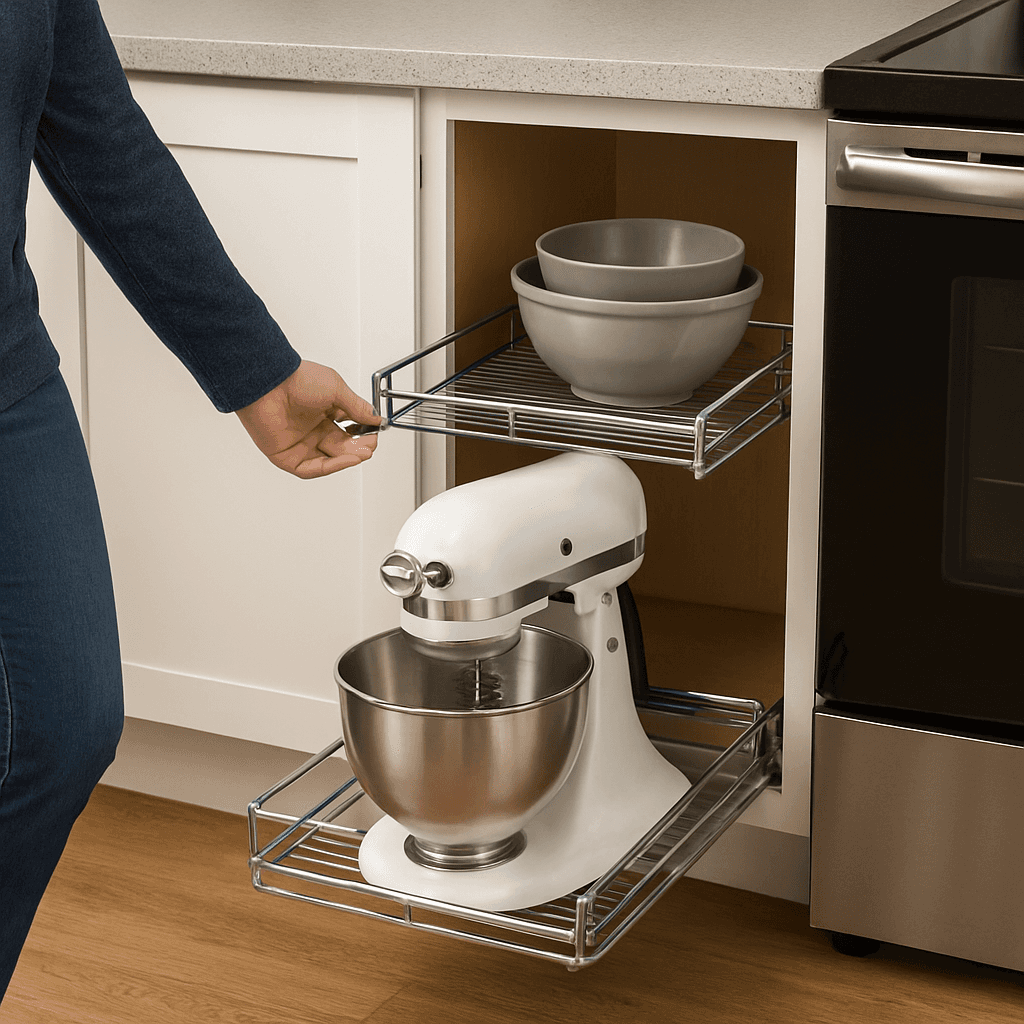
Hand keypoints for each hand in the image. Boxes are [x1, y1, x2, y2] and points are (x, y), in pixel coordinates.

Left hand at [235, 360, 380, 478]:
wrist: (269, 383)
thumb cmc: (296, 379)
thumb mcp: (337, 390)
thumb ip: (358, 408)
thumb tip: (376, 419)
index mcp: (322, 412)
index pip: (348, 430)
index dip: (362, 434)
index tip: (374, 432)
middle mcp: (311, 428)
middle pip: (340, 447)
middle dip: (358, 448)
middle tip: (370, 447)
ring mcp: (299, 443)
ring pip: (329, 460)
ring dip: (348, 458)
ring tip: (362, 454)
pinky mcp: (287, 456)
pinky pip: (312, 468)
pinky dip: (332, 466)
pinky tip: (346, 459)